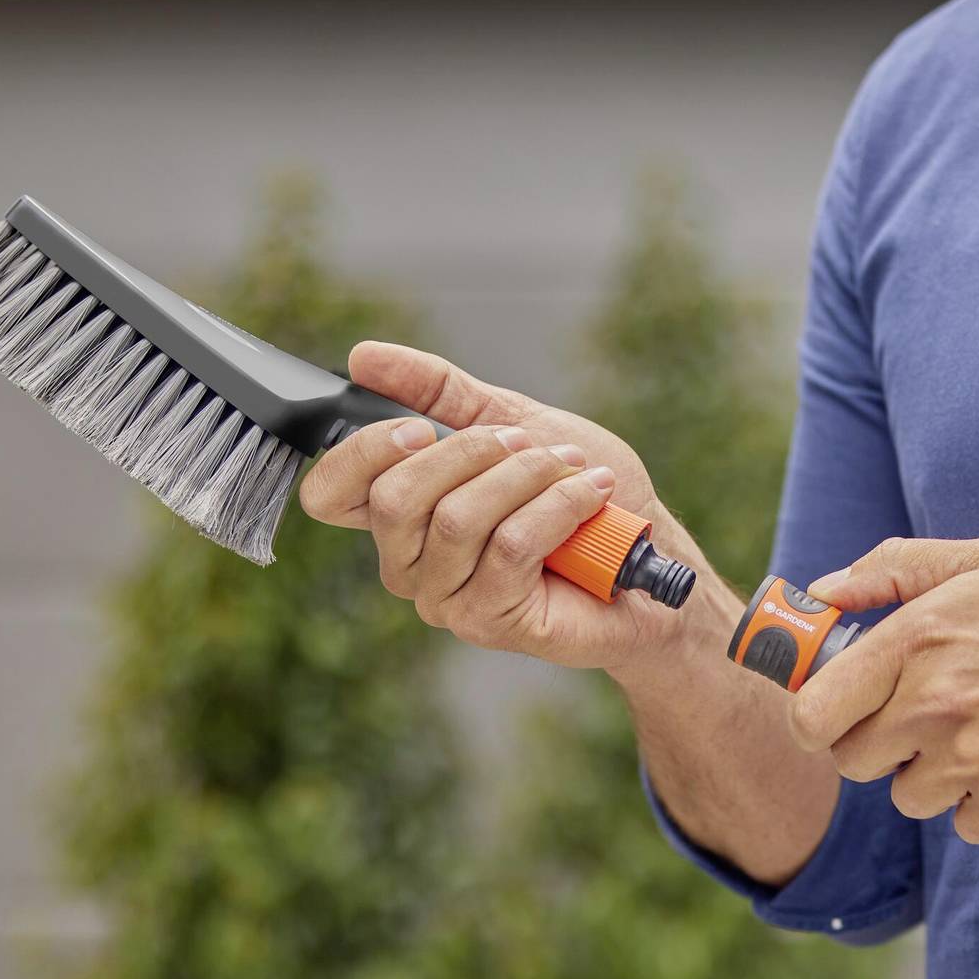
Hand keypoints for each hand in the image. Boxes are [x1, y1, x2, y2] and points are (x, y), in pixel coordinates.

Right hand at [298, 341, 684, 668]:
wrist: (650, 552)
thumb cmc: (579, 492)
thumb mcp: (510, 421)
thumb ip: (438, 392)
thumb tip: (364, 357)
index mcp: (400, 514)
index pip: (328, 494)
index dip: (358, 453)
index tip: (418, 427)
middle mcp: (409, 563)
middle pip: (393, 499)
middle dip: (469, 452)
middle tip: (526, 442)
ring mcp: (447, 599)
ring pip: (455, 519)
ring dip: (524, 476)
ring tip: (570, 466)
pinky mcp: (492, 621)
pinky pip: (509, 546)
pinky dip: (558, 504)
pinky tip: (591, 494)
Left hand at [785, 538, 978, 842]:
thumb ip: (895, 570)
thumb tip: (822, 592)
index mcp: (919, 638)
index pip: (813, 710)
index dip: (817, 716)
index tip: (834, 712)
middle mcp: (936, 703)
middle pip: (852, 761)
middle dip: (879, 743)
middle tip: (928, 717)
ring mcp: (973, 762)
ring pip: (907, 796)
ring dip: (935, 774)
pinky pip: (963, 822)